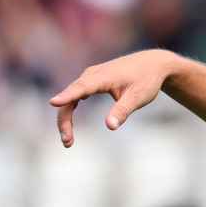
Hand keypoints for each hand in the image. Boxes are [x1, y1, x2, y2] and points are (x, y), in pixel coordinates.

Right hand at [50, 50, 177, 146]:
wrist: (152, 63)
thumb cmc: (146, 80)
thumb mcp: (138, 97)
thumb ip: (123, 111)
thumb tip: (110, 127)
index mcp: (103, 77)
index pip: (81, 88)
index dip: (67, 96)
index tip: (53, 102)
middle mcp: (91, 74)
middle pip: (71, 97)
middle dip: (65, 120)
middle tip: (67, 142)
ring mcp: (90, 76)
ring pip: (72, 97)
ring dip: (66, 117)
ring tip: (69, 141)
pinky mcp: (92, 81)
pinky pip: (76, 95)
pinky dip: (72, 109)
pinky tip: (71, 125)